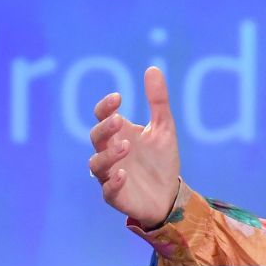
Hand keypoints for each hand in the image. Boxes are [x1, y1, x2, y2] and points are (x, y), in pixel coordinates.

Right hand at [88, 67, 181, 227]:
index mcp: (118, 134)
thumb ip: (157, 100)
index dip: (105, 107)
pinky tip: (123, 174)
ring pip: (97, 164)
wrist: (169, 194)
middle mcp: (109, 152)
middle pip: (96, 137)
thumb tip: (152, 68)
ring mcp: (110, 175)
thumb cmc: (161, 159)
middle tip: (118, 120)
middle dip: (104, 128)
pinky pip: (107, 190)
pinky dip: (112, 182)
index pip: (102, 116)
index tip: (118, 97)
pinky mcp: (116, 196)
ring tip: (126, 145)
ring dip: (109, 154)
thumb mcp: (164, 127)